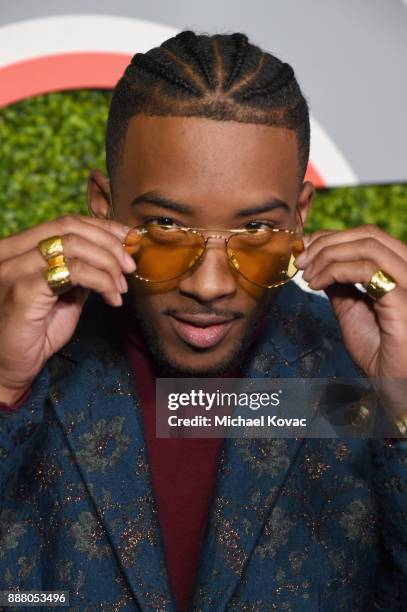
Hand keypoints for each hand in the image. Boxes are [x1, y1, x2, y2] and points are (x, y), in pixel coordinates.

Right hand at [0, 214, 138, 400]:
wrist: (8, 368)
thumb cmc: (33, 334)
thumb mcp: (62, 295)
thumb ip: (79, 272)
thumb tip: (113, 256)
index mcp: (18, 249)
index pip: (65, 222)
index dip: (103, 227)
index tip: (129, 239)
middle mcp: (10, 253)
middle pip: (70, 227)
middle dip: (110, 243)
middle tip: (129, 266)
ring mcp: (14, 269)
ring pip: (74, 246)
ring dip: (108, 264)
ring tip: (121, 288)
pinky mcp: (23, 290)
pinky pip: (74, 272)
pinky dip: (102, 282)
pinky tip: (111, 299)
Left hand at [295, 224, 406, 379]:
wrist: (395, 384)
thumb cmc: (379, 351)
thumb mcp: (352, 308)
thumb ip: (340, 282)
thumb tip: (318, 260)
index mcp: (401, 270)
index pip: (368, 235)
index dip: (332, 236)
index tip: (303, 250)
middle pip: (368, 234)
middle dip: (326, 242)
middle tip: (300, 260)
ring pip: (367, 245)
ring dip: (327, 255)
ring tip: (306, 274)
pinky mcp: (403, 298)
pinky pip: (366, 269)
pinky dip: (334, 270)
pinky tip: (316, 284)